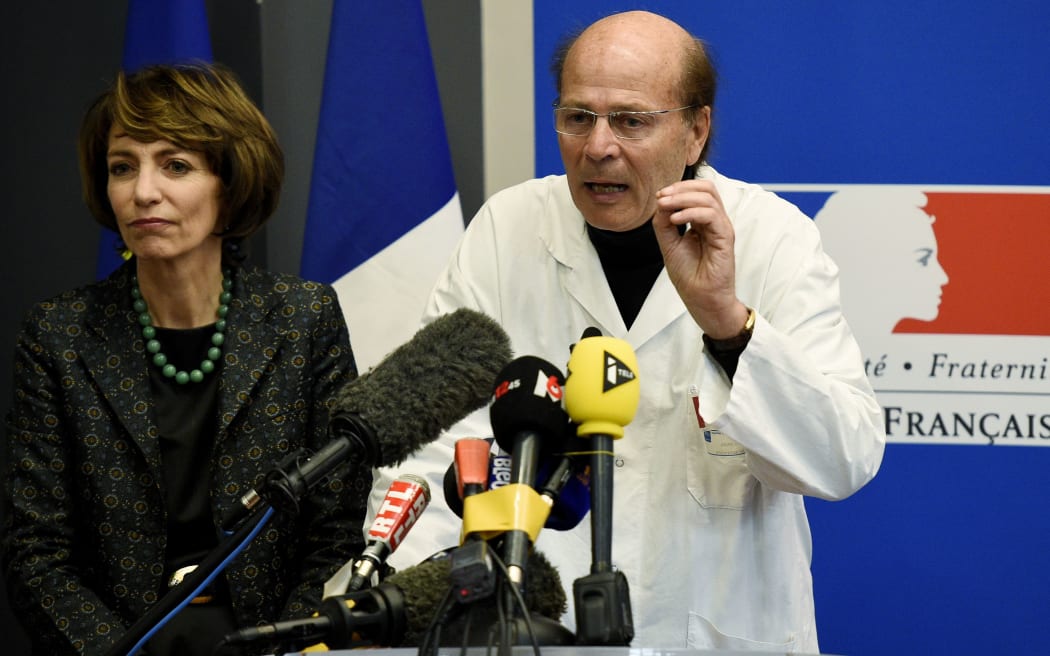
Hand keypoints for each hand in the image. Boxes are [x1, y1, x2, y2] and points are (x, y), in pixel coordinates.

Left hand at [653, 179, 748, 337]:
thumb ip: (664, 223)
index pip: (696, 191)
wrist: (701, 299)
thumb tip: (661, 201)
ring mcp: (721, 228)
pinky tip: (675, 220)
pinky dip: (691, 212)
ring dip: (683, 198)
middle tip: (662, 197)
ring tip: (665, 207)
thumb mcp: (669, 245)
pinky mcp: (725, 238)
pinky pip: (712, 215)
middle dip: (681, 188)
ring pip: (709, 197)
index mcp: (702, 221)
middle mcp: (714, 221)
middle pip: (706, 188)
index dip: (677, 188)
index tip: (658, 196)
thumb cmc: (689, 276)